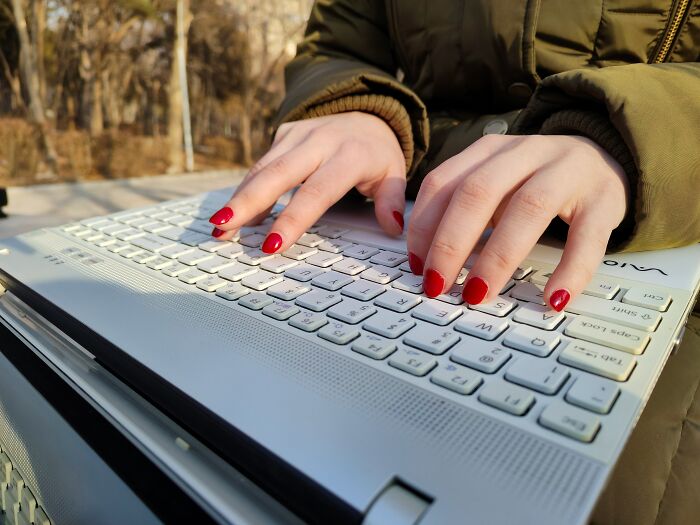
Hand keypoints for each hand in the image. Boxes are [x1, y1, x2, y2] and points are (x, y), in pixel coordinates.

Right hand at [208, 112, 406, 251]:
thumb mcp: (393, 173)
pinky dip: (247, 188)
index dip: (293, 219)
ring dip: (239, 197)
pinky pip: (262, 164)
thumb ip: (390, 200)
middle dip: (248, 202)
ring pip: (263, 168)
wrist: (367, 112)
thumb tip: (392, 228)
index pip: (317, 192)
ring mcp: (298, 134)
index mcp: (348, 155)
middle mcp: (319, 141)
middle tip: (223, 227)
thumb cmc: (377, 152)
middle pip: (277, 174)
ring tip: (219, 227)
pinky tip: (235, 214)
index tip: (273, 244)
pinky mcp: (284, 133)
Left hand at [407, 134, 629, 310]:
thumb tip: (427, 263)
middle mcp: (525, 153)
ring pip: (527, 208)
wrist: (605, 155)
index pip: (443, 183)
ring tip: (478, 294)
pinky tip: (553, 298)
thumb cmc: (536, 180)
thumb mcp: (495, 184)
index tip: (416, 266)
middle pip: (478, 192)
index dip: (423, 226)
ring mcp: (567, 172)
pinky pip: (587, 236)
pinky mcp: (603, 198)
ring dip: (497, 257)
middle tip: (437, 285)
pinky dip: (571, 269)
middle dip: (450, 243)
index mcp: (489, 150)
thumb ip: (463, 211)